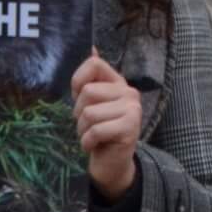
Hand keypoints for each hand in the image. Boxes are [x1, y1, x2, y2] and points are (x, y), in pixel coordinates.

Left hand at [72, 52, 143, 200]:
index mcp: (118, 83)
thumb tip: (91, 47)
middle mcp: (129, 92)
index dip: (78, 80)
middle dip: (79, 113)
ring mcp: (132, 109)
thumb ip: (89, 80)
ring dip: (83, 130)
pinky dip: (87, 142)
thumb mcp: (91, 104)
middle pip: (87, 93)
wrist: (111, 164)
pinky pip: (96, 130)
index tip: (78, 97)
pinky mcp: (130, 127)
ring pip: (89, 113)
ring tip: (91, 136)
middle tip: (87, 125)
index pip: (94, 65)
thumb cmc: (98, 132)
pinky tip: (93, 146)